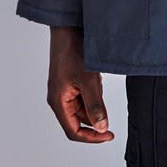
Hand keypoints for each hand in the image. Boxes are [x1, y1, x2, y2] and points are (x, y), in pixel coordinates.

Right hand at [46, 25, 114, 143]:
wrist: (68, 28)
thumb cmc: (73, 52)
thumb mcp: (88, 81)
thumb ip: (95, 106)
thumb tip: (101, 128)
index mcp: (58, 102)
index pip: (73, 131)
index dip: (91, 137)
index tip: (108, 135)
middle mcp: (59, 99)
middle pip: (79, 119)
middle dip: (95, 112)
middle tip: (106, 101)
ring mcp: (64, 90)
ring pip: (83, 106)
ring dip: (95, 98)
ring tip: (96, 79)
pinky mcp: (70, 82)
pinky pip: (84, 93)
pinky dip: (93, 89)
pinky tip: (95, 75)